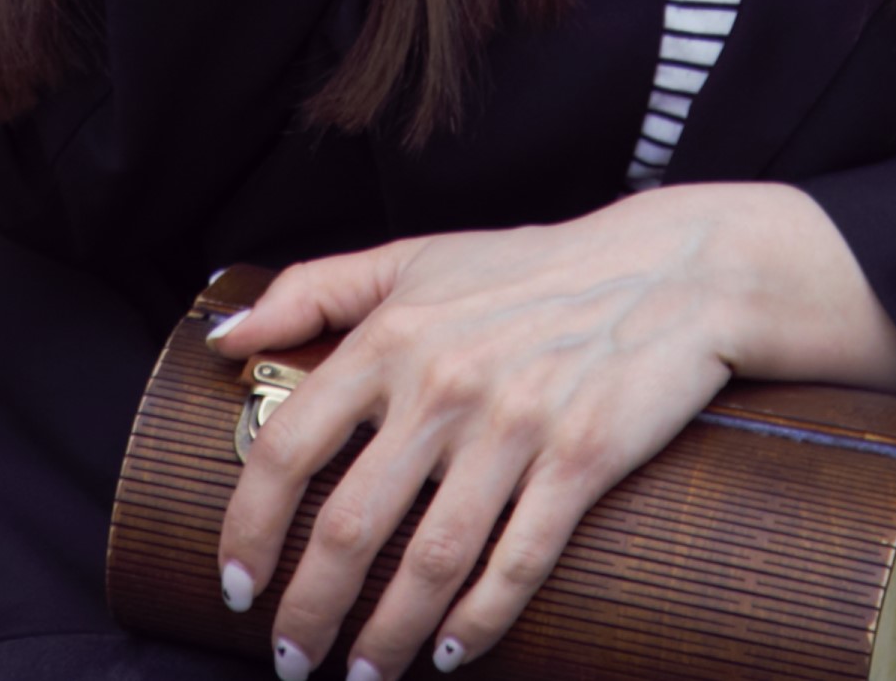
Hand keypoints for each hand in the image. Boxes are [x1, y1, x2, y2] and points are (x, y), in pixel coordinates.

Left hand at [204, 186, 895, 680]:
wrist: (670, 270)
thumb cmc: (533, 269)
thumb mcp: (416, 257)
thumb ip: (314, 288)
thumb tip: (225, 338)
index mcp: (393, 336)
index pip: (290, 447)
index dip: (250, 527)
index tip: (236, 584)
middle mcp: (444, 384)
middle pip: (351, 526)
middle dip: (310, 611)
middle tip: (291, 658)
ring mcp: (515, 425)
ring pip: (430, 560)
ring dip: (388, 635)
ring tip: (364, 673)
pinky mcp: (581, 459)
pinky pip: (519, 560)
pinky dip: (480, 620)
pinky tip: (454, 655)